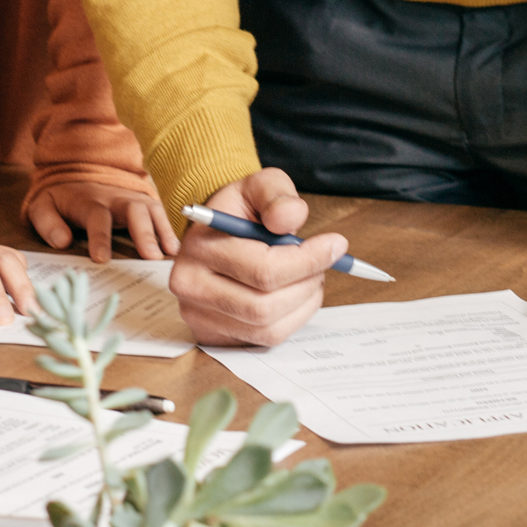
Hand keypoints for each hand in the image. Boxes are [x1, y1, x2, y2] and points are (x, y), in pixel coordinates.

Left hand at [26, 180, 181, 262]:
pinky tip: (174, 251)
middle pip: (134, 210)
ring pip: (152, 210)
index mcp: (89, 201)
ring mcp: (133, 198)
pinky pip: (160, 215)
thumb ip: (48, 223)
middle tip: (150, 257)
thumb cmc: (61, 199)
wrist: (78, 172)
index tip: (102, 259)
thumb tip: (62, 242)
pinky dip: (169, 231)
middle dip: (144, 233)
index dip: (100, 238)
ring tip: (168, 255)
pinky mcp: (145, 203)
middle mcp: (116, 198)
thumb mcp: (43, 206)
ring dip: (162, 232)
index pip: (97, 217)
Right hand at [165, 169, 345, 346]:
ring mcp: (199, 316)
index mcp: (198, 249)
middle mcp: (190, 287)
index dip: (309, 260)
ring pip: (268, 328)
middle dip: (307, 285)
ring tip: (311, 276)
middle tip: (324, 263)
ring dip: (304, 303)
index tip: (336, 245)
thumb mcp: (258, 187)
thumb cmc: (239, 211)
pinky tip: (296, 294)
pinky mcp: (214, 334)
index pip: (264, 270)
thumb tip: (290, 217)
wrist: (216, 232)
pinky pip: (266, 339)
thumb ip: (276, 195)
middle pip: (264, 307)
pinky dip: (293, 318)